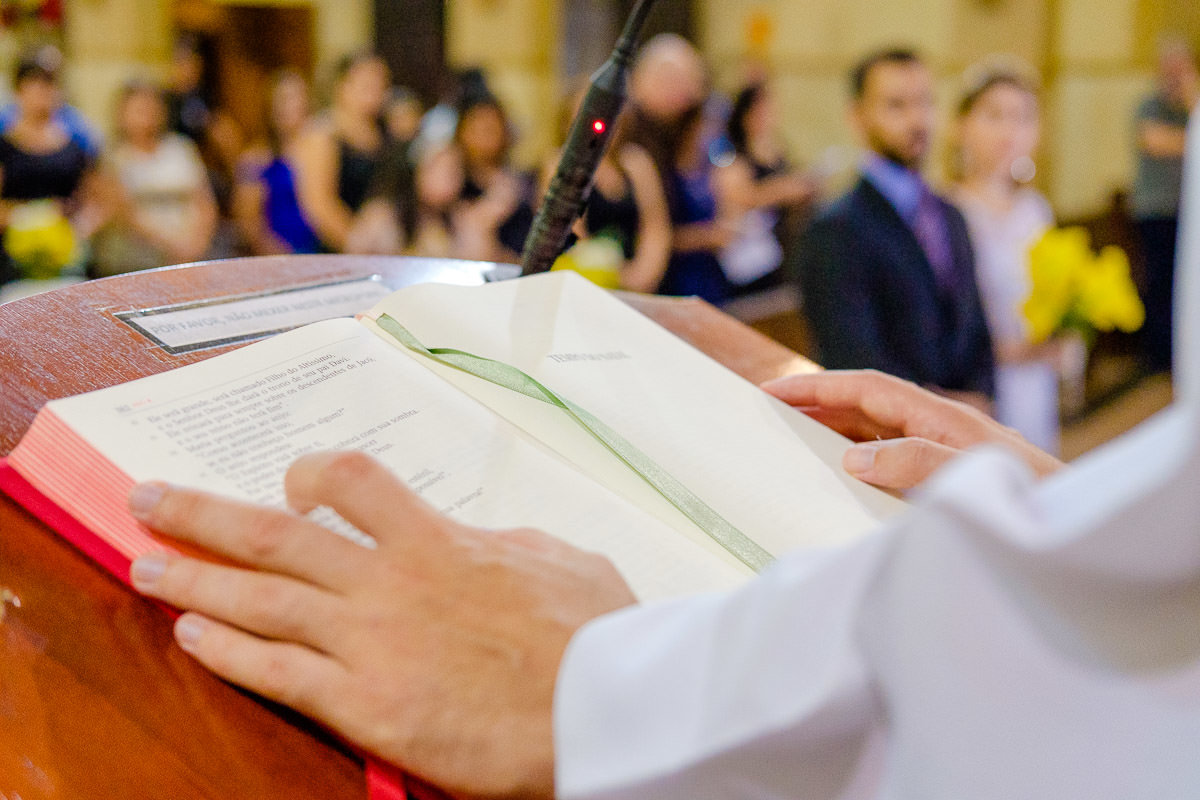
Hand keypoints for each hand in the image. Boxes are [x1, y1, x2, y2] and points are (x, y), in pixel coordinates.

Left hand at [127, 451, 635, 798]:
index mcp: (440, 541)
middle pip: (274, 535)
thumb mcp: (562, 561)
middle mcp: (390, 582)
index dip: (312, 473)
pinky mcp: (368, 706)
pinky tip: (189, 634)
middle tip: (151, 496)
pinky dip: (225, 650)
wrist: (609, 706)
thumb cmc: (597, 634)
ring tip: (143, 561)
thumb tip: (484, 541)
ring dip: (192, 577)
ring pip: (258, 599)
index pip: (353, 482)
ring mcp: (372, 643)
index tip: (292, 480)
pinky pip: (276, 673)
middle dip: (203, 512)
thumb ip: (507, 544)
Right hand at [763, 370, 1062, 489]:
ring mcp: (939, 448)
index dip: (817, 386)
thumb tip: (854, 457)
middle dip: (816, 403)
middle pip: (864, 404)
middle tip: (770, 411)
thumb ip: (913, 461)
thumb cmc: (1028, 495)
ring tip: (793, 440)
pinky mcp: (943, 473)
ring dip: (834, 431)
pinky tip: (841, 476)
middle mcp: (936, 426)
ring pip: (874, 430)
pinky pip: (889, 457)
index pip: (865, 388)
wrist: (1075, 520)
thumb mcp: (967, 475)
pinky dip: (857, 458)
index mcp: (937, 415)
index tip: (774, 389)